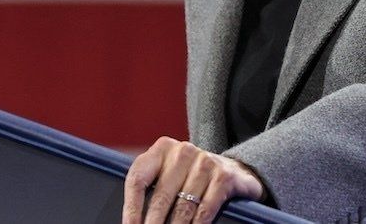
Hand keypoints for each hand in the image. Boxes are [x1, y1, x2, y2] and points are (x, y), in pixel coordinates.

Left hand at [122, 136, 264, 223]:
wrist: (234, 168)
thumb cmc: (191, 176)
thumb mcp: (169, 174)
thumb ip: (152, 188)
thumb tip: (134, 220)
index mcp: (161, 149)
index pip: (138, 179)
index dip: (131, 208)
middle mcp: (182, 152)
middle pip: (160, 197)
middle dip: (152, 223)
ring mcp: (205, 163)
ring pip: (183, 206)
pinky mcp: (224, 177)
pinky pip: (205, 209)